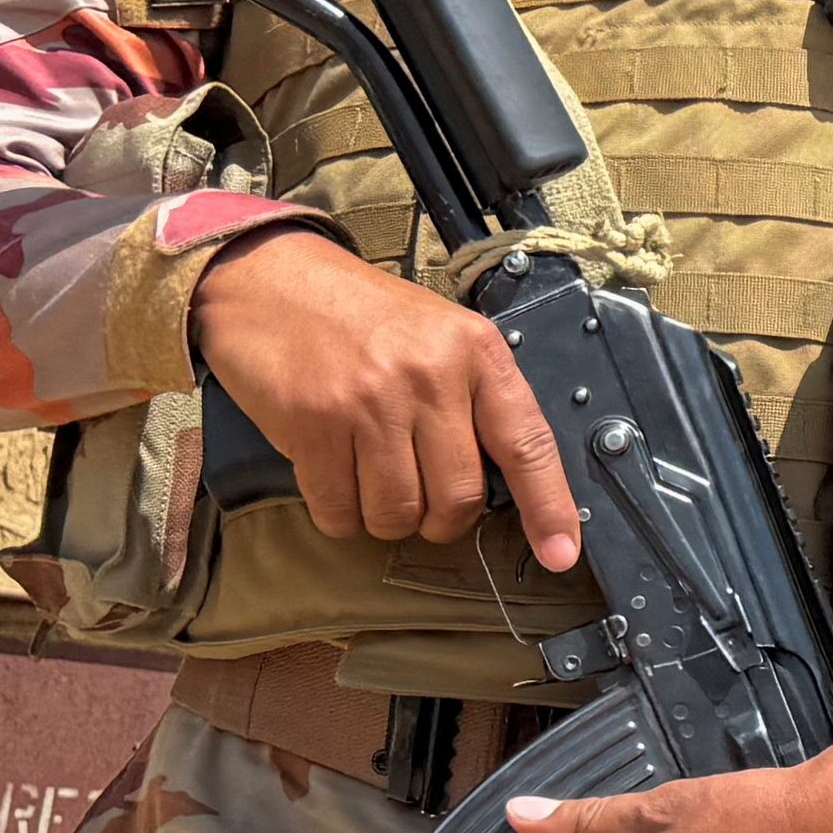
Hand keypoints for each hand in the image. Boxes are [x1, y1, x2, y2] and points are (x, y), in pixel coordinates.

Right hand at [192, 229, 580, 565]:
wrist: (272, 279)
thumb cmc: (362, 315)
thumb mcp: (439, 334)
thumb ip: (474, 397)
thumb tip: (500, 483)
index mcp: (476, 352)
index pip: (528, 443)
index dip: (549, 507)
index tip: (560, 554)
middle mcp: (430, 376)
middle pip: (459, 498)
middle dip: (442, 520)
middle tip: (423, 500)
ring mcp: (370, 402)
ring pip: (398, 514)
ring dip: (386, 518)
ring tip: (372, 479)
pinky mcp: (314, 425)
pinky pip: (340, 511)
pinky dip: (340, 514)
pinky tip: (334, 478)